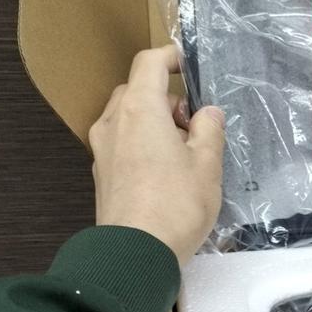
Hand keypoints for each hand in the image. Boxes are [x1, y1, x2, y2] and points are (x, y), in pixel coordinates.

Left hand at [89, 45, 223, 264]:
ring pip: (128, 117)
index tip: (190, 62)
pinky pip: (123, 143)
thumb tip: (207, 113)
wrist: (136, 254)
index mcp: (139, 109)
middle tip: (195, 123)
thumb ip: (209, 129)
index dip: (171, 56)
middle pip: (137, 90)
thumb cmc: (176, 204)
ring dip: (155, 122)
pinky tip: (166, 172)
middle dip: (167, 98)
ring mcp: (102, 148)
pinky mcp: (101, 173)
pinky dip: (143, 144)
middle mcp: (113, 122)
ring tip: (184, 152)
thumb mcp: (207, 164)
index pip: (149, 63)